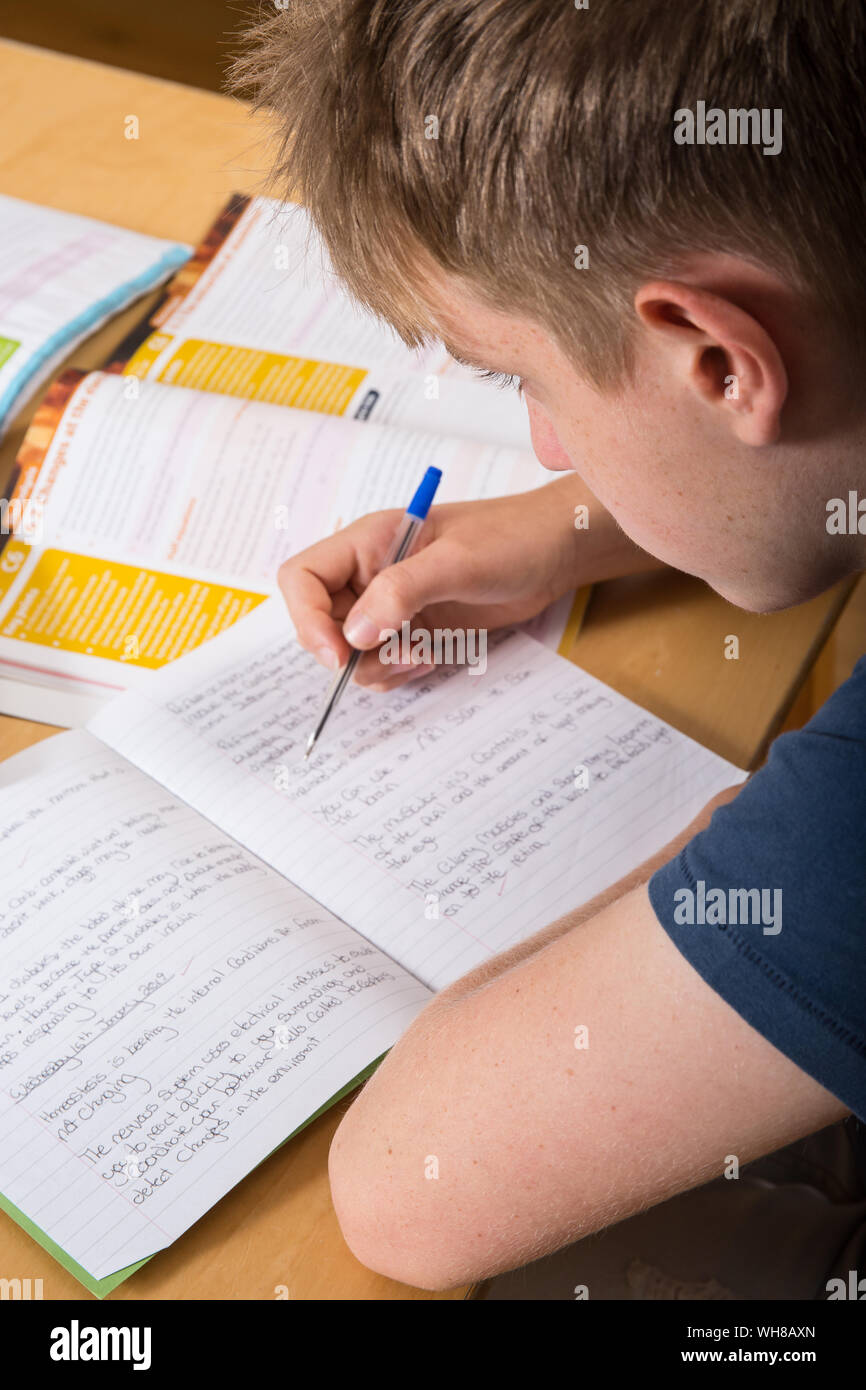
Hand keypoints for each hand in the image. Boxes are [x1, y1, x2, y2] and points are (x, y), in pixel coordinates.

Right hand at [278, 479, 582, 689]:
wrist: (554, 551)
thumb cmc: (510, 538)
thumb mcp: (457, 562)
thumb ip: (403, 592)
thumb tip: (356, 633)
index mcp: (366, 543)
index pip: (303, 579)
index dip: (307, 619)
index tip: (338, 655)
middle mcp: (369, 574)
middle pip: (322, 625)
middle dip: (351, 654)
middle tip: (400, 655)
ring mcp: (390, 604)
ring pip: (352, 653)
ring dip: (380, 668)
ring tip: (425, 655)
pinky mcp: (412, 628)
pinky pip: (383, 663)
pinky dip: (400, 672)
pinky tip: (434, 657)